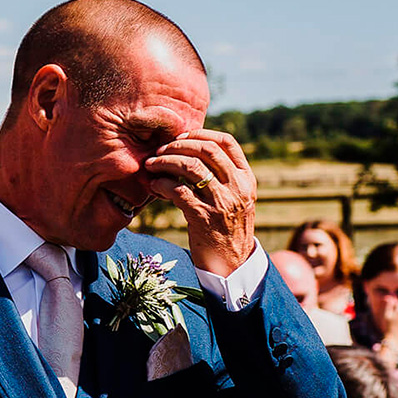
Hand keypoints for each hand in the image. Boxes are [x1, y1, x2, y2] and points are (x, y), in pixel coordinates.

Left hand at [144, 129, 256, 277]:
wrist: (232, 263)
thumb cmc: (226, 228)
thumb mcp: (234, 198)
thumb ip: (222, 177)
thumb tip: (190, 153)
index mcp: (246, 179)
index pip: (227, 142)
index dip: (201, 133)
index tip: (180, 136)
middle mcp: (237, 187)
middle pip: (206, 150)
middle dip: (178, 145)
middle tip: (160, 150)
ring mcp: (222, 202)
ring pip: (190, 167)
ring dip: (165, 162)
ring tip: (151, 165)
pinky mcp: (203, 217)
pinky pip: (178, 191)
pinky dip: (161, 184)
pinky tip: (154, 185)